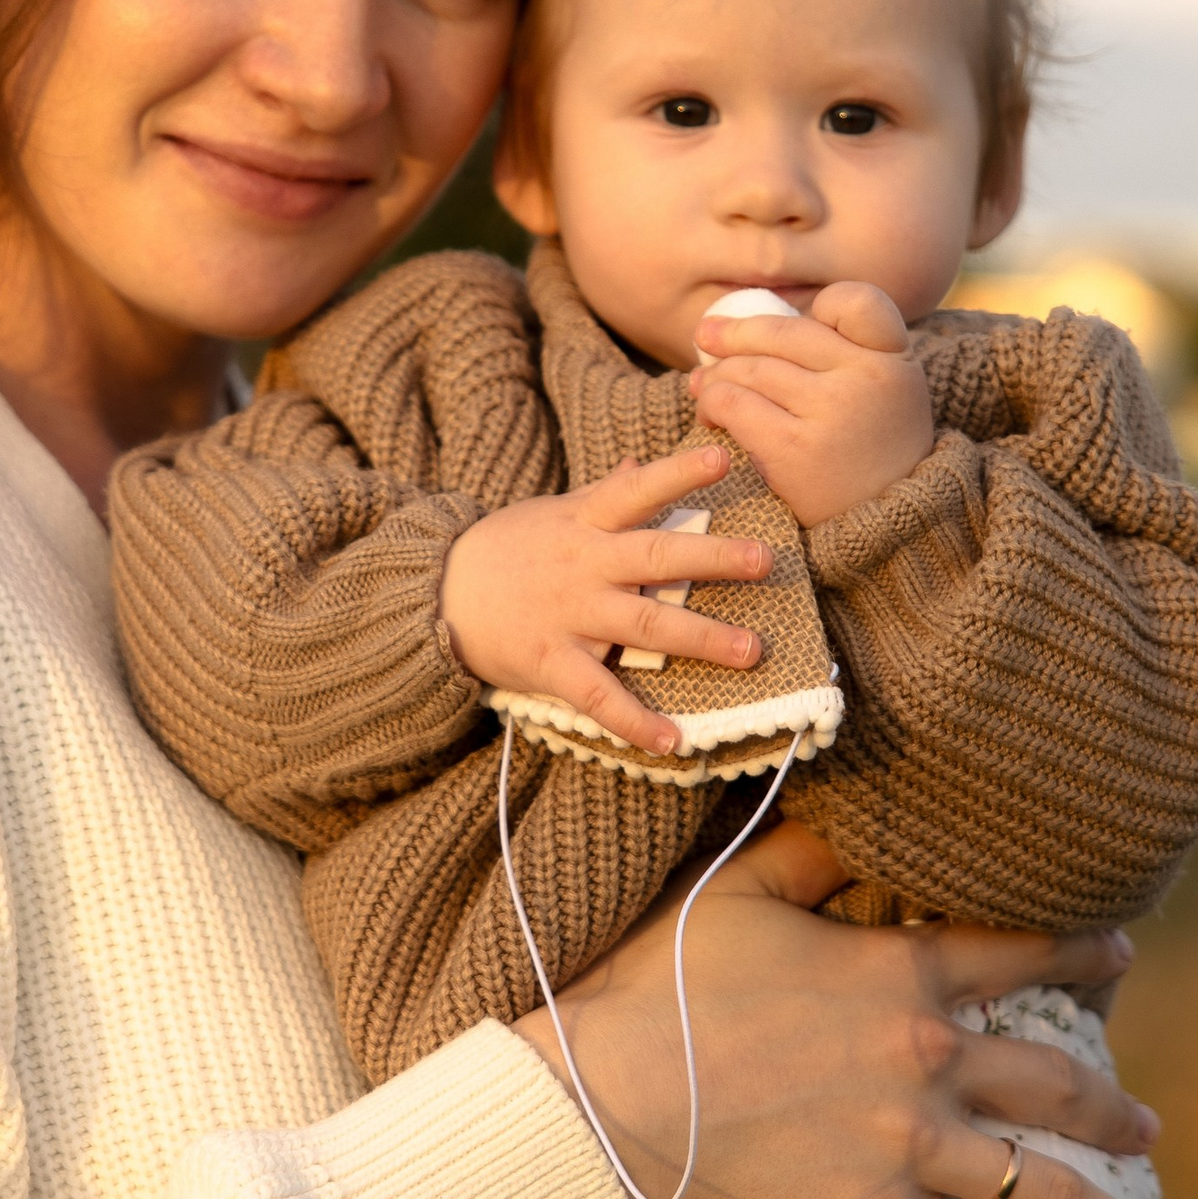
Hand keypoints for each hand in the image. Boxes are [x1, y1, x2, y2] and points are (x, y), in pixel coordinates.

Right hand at [439, 444, 774, 757]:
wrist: (431, 595)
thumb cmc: (502, 550)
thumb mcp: (550, 514)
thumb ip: (601, 494)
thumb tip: (639, 464)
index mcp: (583, 523)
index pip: (636, 490)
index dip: (677, 473)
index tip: (721, 458)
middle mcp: (583, 564)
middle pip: (656, 556)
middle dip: (712, 559)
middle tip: (766, 560)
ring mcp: (568, 614)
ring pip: (643, 623)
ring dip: (701, 637)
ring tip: (751, 649)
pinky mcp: (549, 661)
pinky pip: (597, 694)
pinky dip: (634, 720)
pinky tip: (673, 740)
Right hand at [508, 822, 1172, 1198]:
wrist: (602, 1097)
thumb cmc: (654, 991)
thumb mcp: (735, 892)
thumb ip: (810, 852)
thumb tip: (855, 805)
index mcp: (898, 975)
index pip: (1015, 955)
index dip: (1078, 954)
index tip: (1122, 960)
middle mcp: (925, 1061)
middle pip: (1052, 1085)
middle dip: (1110, 1112)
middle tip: (1148, 1133)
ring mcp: (907, 1152)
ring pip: (1041, 1194)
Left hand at [690, 283, 934, 528]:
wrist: (889, 529)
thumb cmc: (872, 452)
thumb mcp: (887, 393)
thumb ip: (846, 352)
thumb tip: (755, 321)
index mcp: (894, 358)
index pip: (856, 301)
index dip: (817, 304)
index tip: (790, 318)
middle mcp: (867, 378)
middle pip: (782, 333)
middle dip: (734, 332)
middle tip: (706, 336)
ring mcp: (830, 412)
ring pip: (750, 368)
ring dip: (715, 374)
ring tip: (702, 385)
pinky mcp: (794, 450)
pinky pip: (734, 405)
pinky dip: (712, 404)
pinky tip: (709, 415)